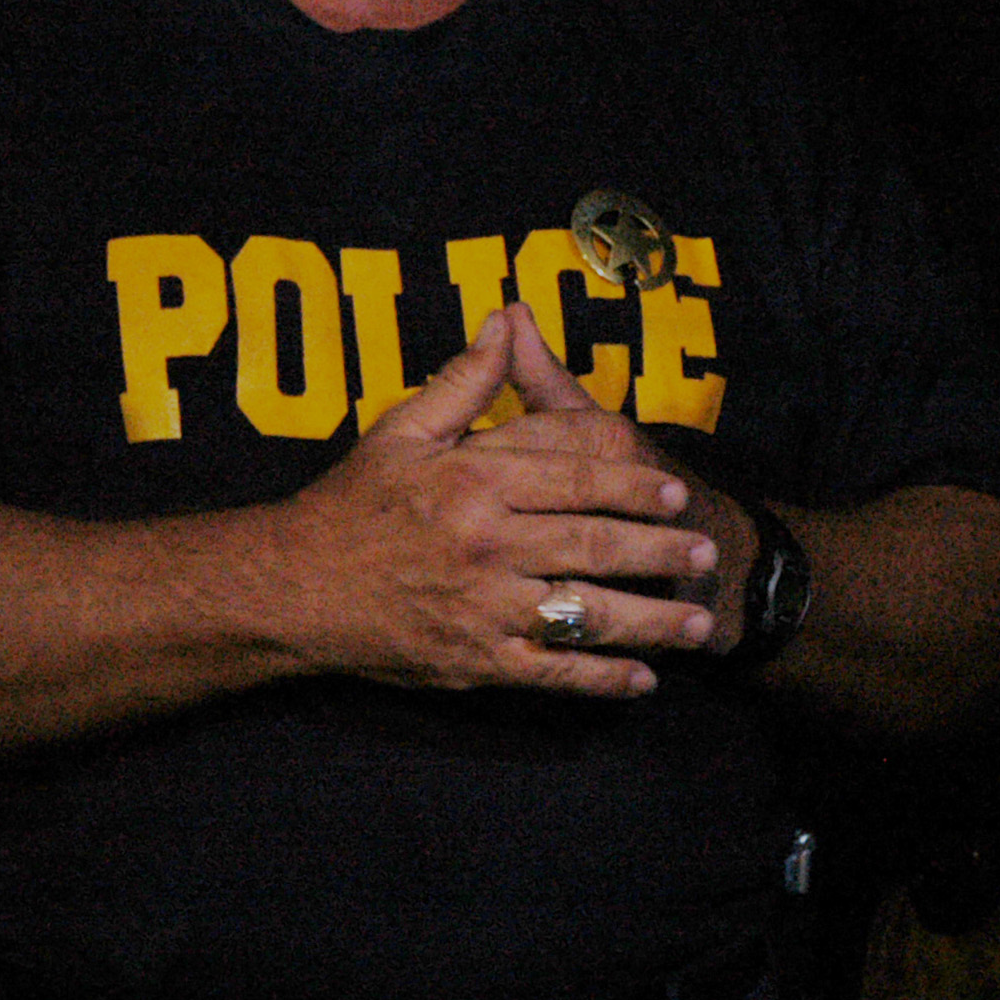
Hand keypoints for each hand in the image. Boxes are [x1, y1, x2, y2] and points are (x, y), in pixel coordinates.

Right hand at [267, 306, 720, 697]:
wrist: (294, 587)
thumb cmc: (351, 504)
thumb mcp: (401, 428)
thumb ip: (465, 378)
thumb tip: (509, 318)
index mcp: (475, 482)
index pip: (575, 476)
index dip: (633, 484)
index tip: (677, 491)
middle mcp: (487, 544)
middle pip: (593, 543)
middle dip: (659, 551)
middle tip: (706, 554)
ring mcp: (483, 607)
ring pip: (584, 613)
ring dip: (649, 622)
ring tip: (696, 624)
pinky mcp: (475, 660)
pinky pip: (551, 671)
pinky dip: (600, 679)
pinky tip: (640, 681)